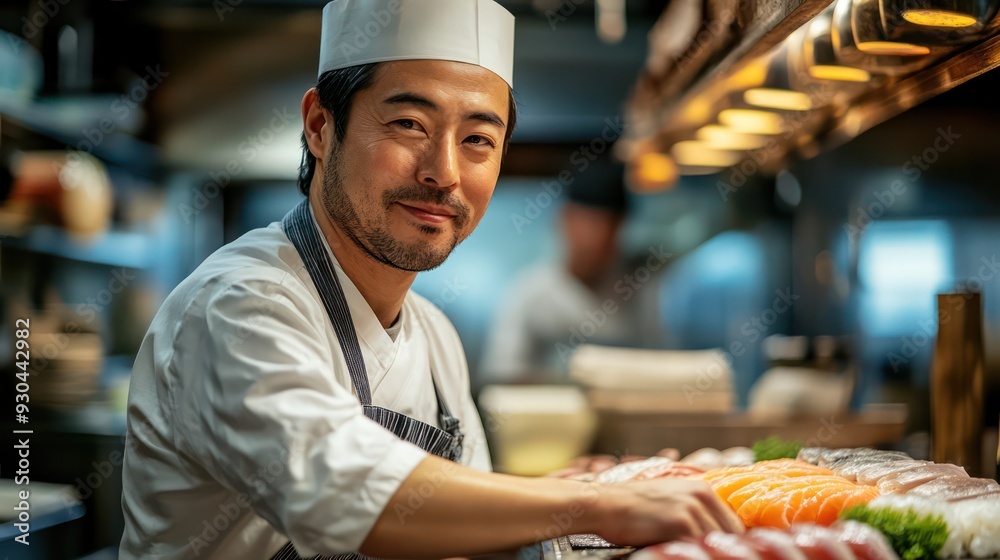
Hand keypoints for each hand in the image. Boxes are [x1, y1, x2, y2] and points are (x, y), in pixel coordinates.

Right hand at [594, 478, 742, 546]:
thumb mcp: (669, 496)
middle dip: (721, 548)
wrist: (605, 504)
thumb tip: (712, 530)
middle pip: (730, 533)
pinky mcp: (680, 524)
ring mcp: (692, 509)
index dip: (729, 540)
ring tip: (693, 554)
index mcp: (702, 489)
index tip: (721, 549)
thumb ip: (694, 508)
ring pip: (716, 542)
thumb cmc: (633, 504)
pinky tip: (680, 554)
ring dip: (706, 551)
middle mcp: (701, 496)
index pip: (733, 523)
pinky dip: (692, 553)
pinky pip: (697, 547)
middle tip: (710, 555)